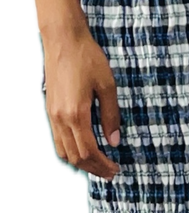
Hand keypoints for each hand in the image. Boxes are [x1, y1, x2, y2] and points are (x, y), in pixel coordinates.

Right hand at [42, 26, 120, 179]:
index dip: (103, 165)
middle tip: (110, 173)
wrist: (63, 39)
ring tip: (97, 164)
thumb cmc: (87, 58)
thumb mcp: (107, 85)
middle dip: (93, 168)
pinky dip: (69, 151)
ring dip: (80, 163)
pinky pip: (56, 140)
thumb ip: (111, 115)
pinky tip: (81, 149)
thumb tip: (114, 141)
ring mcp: (52, 115)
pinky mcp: (49, 109)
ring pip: (63, 151)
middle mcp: (60, 118)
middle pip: (75, 156)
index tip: (115, 169)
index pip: (89, 151)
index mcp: (76, 114)